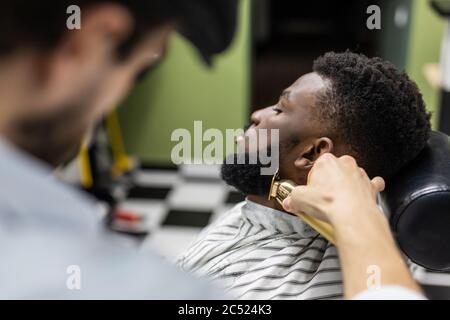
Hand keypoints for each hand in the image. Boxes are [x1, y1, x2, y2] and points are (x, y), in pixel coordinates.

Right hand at [282, 154, 421, 297]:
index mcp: (326, 162)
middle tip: (322, 199)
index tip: (310, 194)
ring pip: (351, 177)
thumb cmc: (330, 202)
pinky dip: (368, 189)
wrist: (353, 215)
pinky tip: (361, 197)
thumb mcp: (299, 199)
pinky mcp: (371, 186)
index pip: (315, 170)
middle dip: (328, 184)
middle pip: (333, 172)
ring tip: (338, 202)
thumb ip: (293, 199)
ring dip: (346, 186)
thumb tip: (290, 201)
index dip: (312, 184)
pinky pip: (371, 184)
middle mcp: (344, 164)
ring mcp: (359, 174)